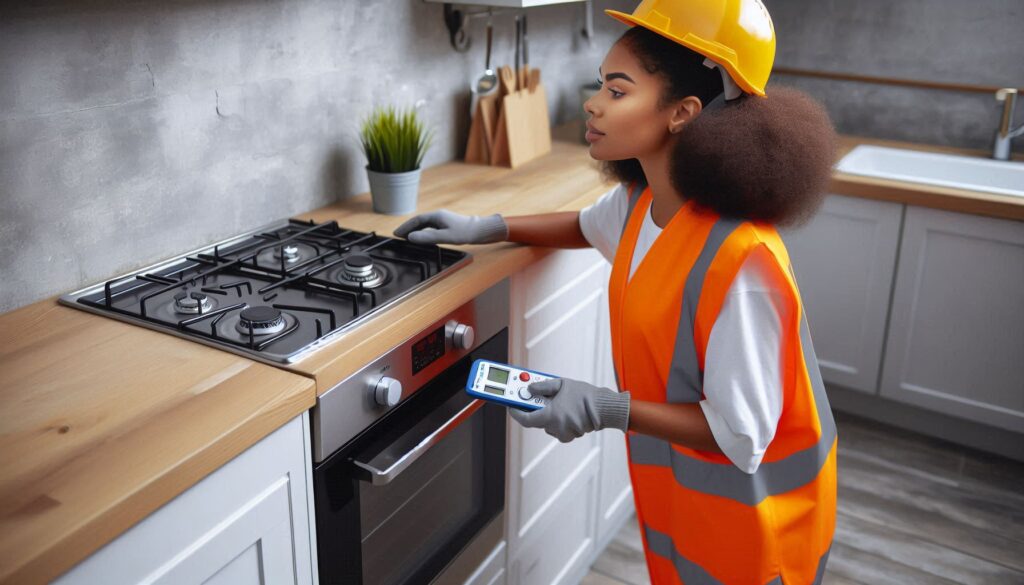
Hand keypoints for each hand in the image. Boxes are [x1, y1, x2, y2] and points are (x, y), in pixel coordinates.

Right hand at [393, 210, 507, 244]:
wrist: (480, 230)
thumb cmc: (465, 232)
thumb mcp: (445, 237)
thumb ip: (427, 237)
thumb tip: (411, 237)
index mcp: (436, 216)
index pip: (416, 220)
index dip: (405, 227)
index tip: (396, 233)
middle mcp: (438, 216)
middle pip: (419, 221)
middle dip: (408, 228)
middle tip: (398, 236)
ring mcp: (443, 219)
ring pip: (424, 224)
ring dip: (415, 230)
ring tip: (407, 237)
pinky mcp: (447, 224)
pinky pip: (430, 226)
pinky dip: (423, 231)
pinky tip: (422, 236)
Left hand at [509, 378, 630, 442]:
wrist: (605, 408)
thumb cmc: (585, 396)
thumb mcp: (561, 384)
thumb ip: (543, 386)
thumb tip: (530, 389)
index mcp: (551, 415)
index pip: (525, 419)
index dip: (516, 413)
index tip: (511, 406)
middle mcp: (555, 427)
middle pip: (536, 421)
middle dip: (535, 409)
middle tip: (536, 398)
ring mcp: (564, 433)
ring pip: (548, 424)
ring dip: (548, 415)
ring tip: (558, 402)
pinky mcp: (571, 435)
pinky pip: (558, 428)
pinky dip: (559, 420)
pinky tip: (567, 410)